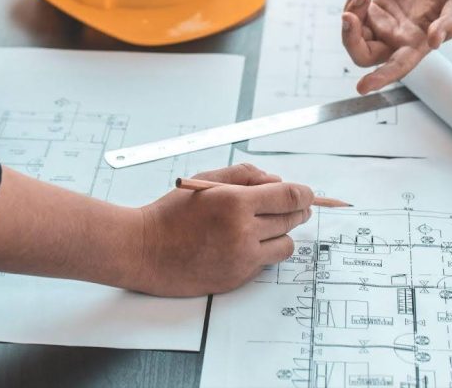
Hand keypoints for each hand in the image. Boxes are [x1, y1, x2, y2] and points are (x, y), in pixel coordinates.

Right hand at [134, 163, 313, 295]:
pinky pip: (266, 263)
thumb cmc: (171, 213)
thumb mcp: (205, 181)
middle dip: (297, 211)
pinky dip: (262, 252)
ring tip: (266, 227)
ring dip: (281, 234)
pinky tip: (246, 243)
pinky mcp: (237, 277)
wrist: (144, 250)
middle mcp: (243, 232)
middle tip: (292, 207)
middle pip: (292, 219)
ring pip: (285, 245)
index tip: (306, 194)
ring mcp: (242, 258)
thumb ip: (244, 175)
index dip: (305, 194)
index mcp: (236, 202)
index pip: (291, 196)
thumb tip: (276, 181)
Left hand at [340, 0, 451, 93]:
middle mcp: (395, 40)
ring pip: (354, 32)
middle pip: (362, 54)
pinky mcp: (374, 8)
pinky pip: (354, 9)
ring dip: (352, 11)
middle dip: (350, 38)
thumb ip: (448, 23)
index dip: (380, 78)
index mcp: (416, 46)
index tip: (362, 88)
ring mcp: (381, 25)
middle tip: (348, 15)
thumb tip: (434, 41)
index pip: (396, 68)